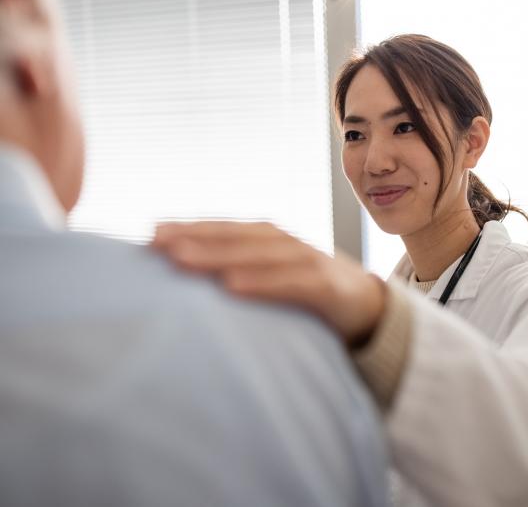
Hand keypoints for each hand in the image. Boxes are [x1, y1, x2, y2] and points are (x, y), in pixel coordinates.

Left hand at [152, 221, 385, 346]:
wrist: (369, 306)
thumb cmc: (310, 291)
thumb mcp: (275, 277)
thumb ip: (243, 272)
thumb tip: (192, 278)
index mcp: (270, 240)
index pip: (225, 229)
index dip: (190, 229)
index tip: (151, 235)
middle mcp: (286, 243)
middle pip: (236, 237)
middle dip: (195, 237)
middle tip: (155, 243)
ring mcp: (308, 261)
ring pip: (259, 253)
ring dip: (219, 255)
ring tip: (180, 260)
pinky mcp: (327, 287)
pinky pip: (292, 283)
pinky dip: (263, 283)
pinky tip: (232, 287)